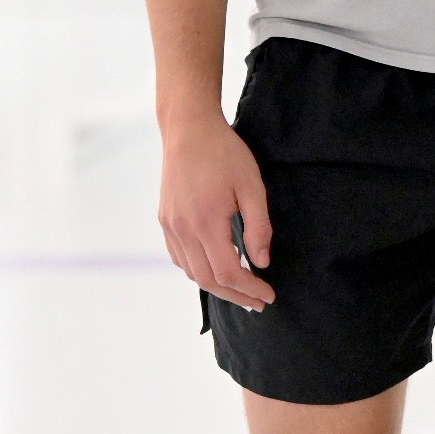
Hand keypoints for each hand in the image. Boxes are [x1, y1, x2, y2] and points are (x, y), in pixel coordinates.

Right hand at [158, 112, 274, 311]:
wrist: (188, 130)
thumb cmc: (225, 153)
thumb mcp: (251, 185)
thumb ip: (258, 226)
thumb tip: (262, 262)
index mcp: (206, 223)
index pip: (228, 273)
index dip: (250, 289)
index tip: (269, 295)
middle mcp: (183, 230)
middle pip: (208, 280)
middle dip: (235, 296)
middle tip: (258, 303)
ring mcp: (170, 227)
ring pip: (191, 271)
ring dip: (216, 286)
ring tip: (241, 291)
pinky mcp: (165, 220)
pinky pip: (180, 257)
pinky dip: (198, 270)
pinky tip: (214, 270)